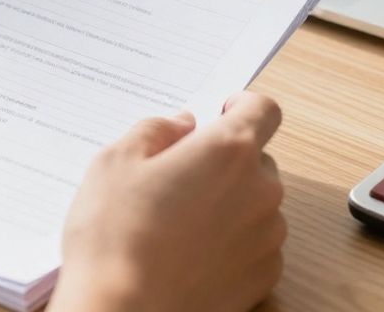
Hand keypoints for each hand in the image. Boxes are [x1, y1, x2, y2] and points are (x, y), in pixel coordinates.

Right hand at [49, 92, 285, 311]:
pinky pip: (255, 243)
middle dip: (224, 160)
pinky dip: (232, 241)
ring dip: (229, 202)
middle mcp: (260, 190)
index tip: (221, 113)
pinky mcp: (264, 277)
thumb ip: (156, 130)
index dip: (242, 106)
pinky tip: (192, 252)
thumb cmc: (116, 237)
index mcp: (229, 150)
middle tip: (178, 177)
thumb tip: (182, 125)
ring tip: (179, 222)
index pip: (264, 109)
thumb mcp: (116, 161)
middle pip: (256, 158)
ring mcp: (266, 237)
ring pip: (256, 202)